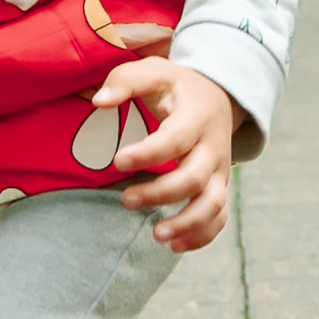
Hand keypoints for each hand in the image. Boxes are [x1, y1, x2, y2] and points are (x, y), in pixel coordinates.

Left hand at [99, 59, 238, 252]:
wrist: (219, 97)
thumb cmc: (176, 86)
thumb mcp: (154, 71)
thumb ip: (125, 80)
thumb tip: (98, 101)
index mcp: (196, 116)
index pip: (176, 139)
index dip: (148, 153)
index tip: (117, 161)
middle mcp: (213, 147)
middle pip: (194, 178)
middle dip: (161, 193)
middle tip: (126, 200)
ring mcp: (220, 171)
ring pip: (212, 204)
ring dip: (187, 224)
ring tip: (156, 236)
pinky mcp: (220, 188)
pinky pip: (218, 218)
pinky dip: (201, 236)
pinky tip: (174, 247)